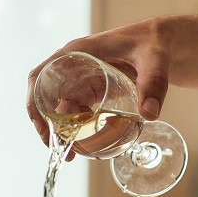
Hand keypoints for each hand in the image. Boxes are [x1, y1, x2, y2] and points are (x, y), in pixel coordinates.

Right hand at [26, 18, 170, 156]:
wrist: (162, 42)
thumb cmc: (153, 43)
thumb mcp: (155, 60)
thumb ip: (154, 83)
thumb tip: (149, 114)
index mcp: (78, 52)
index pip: (41, 75)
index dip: (35, 102)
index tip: (44, 128)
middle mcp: (74, 65)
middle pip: (46, 96)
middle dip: (48, 125)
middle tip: (62, 150)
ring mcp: (82, 78)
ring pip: (60, 106)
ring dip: (62, 129)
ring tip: (71, 154)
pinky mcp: (92, 89)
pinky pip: (76, 110)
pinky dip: (76, 127)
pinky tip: (85, 142)